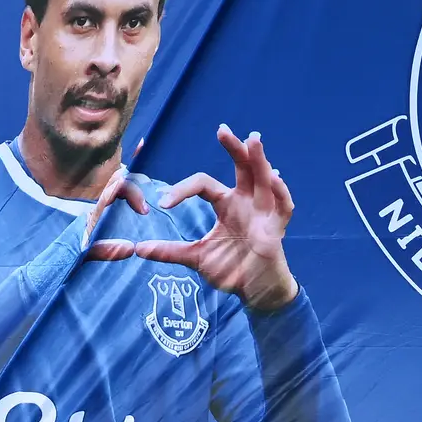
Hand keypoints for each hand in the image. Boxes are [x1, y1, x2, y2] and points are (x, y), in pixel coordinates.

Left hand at [83, 125, 298, 311]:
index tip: (163, 203)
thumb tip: (138, 248)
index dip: (182, 190)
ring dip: (259, 160)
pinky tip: (275, 177)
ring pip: (264, 179)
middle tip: (222, 130)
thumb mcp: (196, 258)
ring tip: (254, 139)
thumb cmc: (231, 269)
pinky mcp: (277, 228)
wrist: (255, 291)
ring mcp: (263, 212)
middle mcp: (245, 201)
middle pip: (242, 167)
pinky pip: (283, 206)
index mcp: (225, 204)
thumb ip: (170, 252)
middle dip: (234, 148)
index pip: (203, 184)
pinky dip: (281, 192)